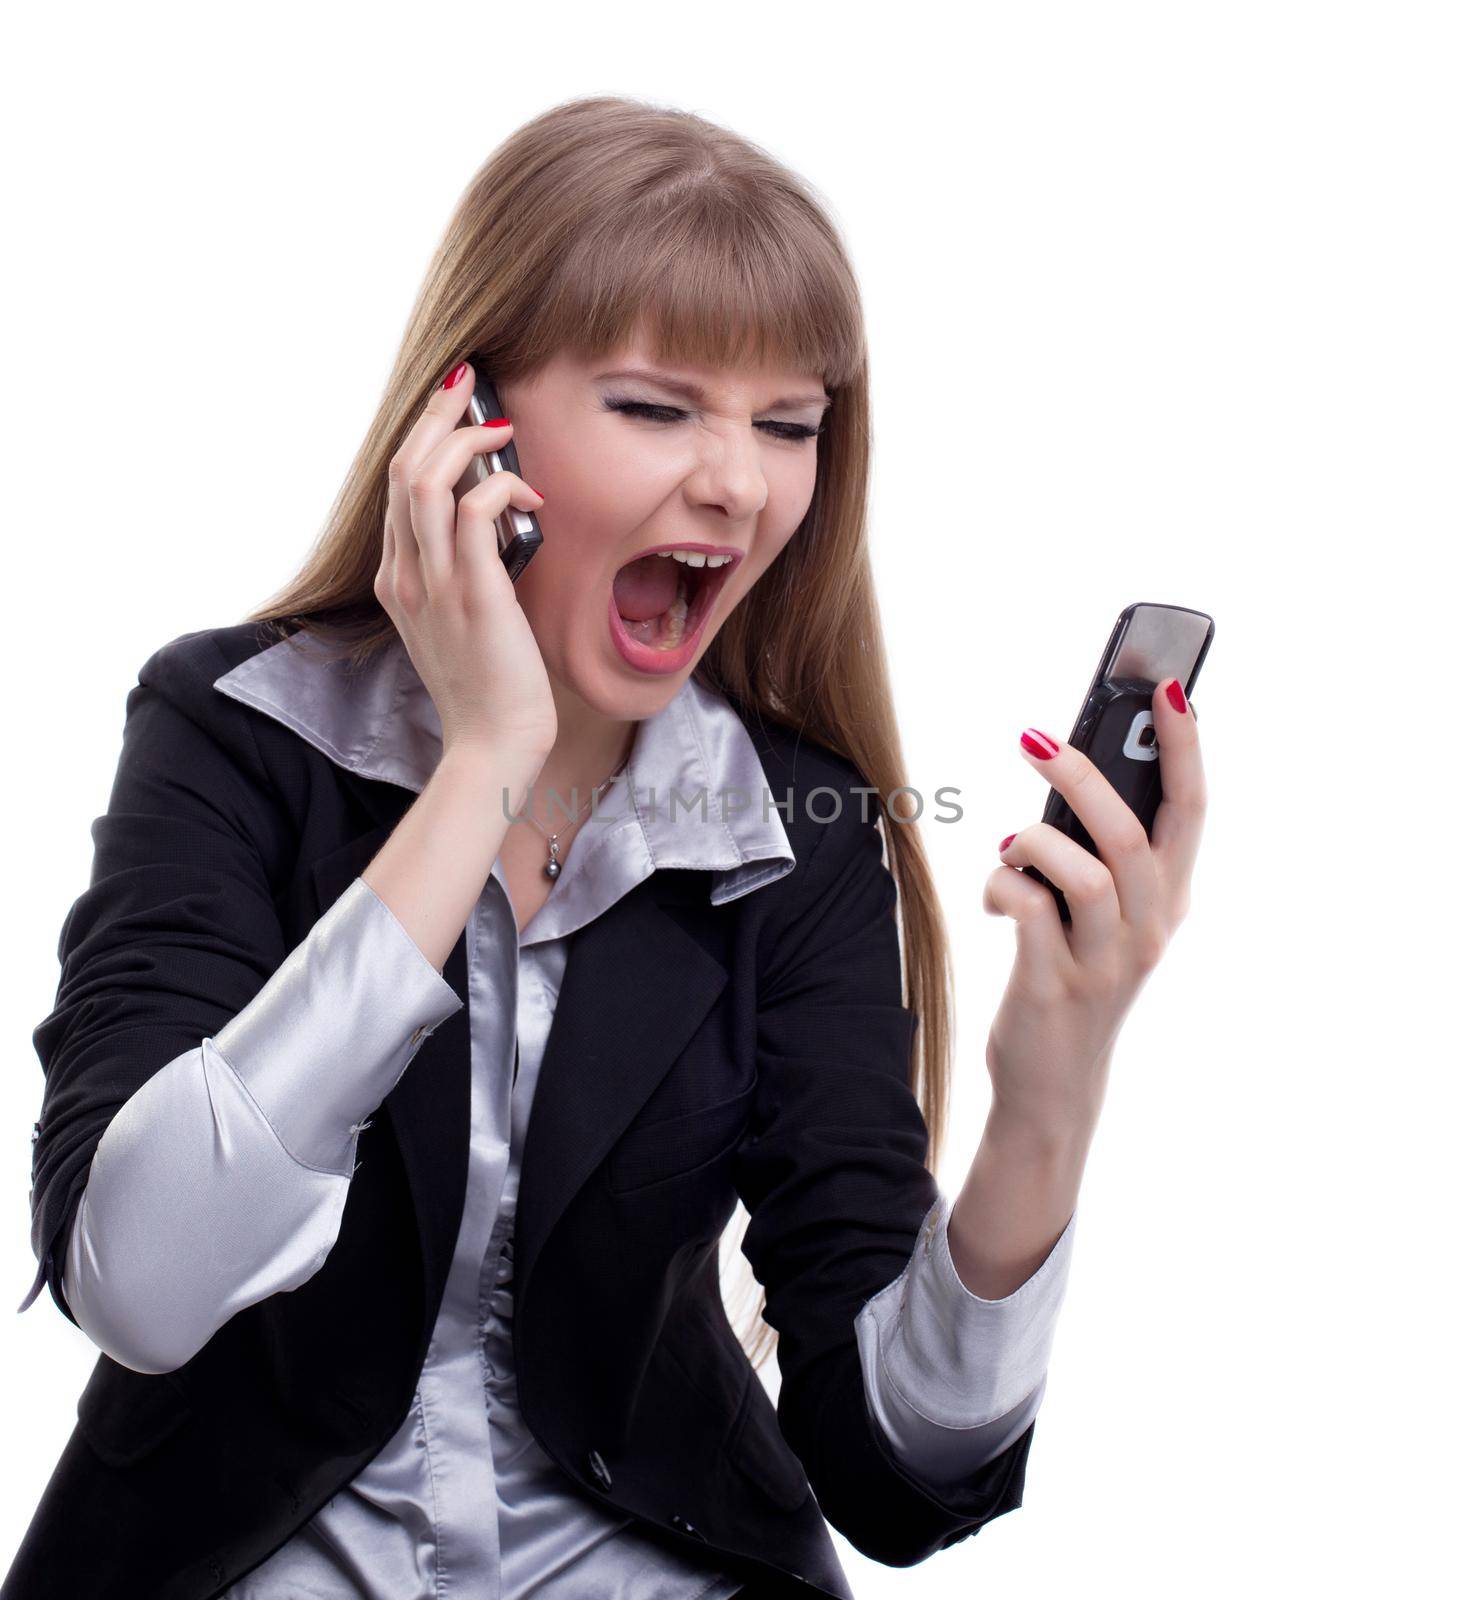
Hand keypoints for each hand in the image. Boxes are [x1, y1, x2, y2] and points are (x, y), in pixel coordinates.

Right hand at [376, 358, 556, 762]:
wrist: (493, 744)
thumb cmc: (489, 686)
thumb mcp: (461, 621)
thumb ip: (464, 573)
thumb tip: (496, 523)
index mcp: (397, 580)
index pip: (395, 487)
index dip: (422, 435)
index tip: (453, 405)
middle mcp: (405, 577)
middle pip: (401, 469)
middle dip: (436, 417)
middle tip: (471, 387)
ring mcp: (434, 585)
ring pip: (426, 480)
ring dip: (467, 440)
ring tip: (502, 428)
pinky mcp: (473, 596)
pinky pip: (475, 515)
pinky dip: (502, 489)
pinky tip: (529, 495)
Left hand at [981, 678, 1206, 1139]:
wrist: (1054, 1083)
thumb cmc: (1075, 976)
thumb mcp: (1105, 916)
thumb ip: (1100, 854)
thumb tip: (1064, 770)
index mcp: (1169, 900)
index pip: (1191, 811)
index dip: (1185, 748)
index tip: (1171, 690)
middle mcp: (1149, 929)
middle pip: (1133, 835)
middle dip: (1085, 777)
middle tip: (1035, 739)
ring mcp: (1106, 962)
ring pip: (1087, 874)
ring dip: (1033, 842)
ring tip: (1009, 845)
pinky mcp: (1054, 987)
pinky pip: (1030, 913)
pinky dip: (1002, 886)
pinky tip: (995, 895)